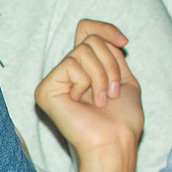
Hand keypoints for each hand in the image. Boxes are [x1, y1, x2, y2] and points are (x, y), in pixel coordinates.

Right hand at [35, 21, 144, 160]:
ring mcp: (55, 81)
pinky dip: (85, 82)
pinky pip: (70, 65)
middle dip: (110, 63)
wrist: (115, 142)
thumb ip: (113, 55)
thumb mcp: (125, 79)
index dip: (104, 29)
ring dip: (102, 76)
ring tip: (101, 100)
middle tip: (113, 91)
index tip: (124, 42)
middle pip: (89, 39)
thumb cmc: (122, 120)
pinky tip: (82, 103)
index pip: (85, 30)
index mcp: (85, 69)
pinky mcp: (46, 89)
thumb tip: (104, 35)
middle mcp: (67, 73)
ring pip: (82, 51)